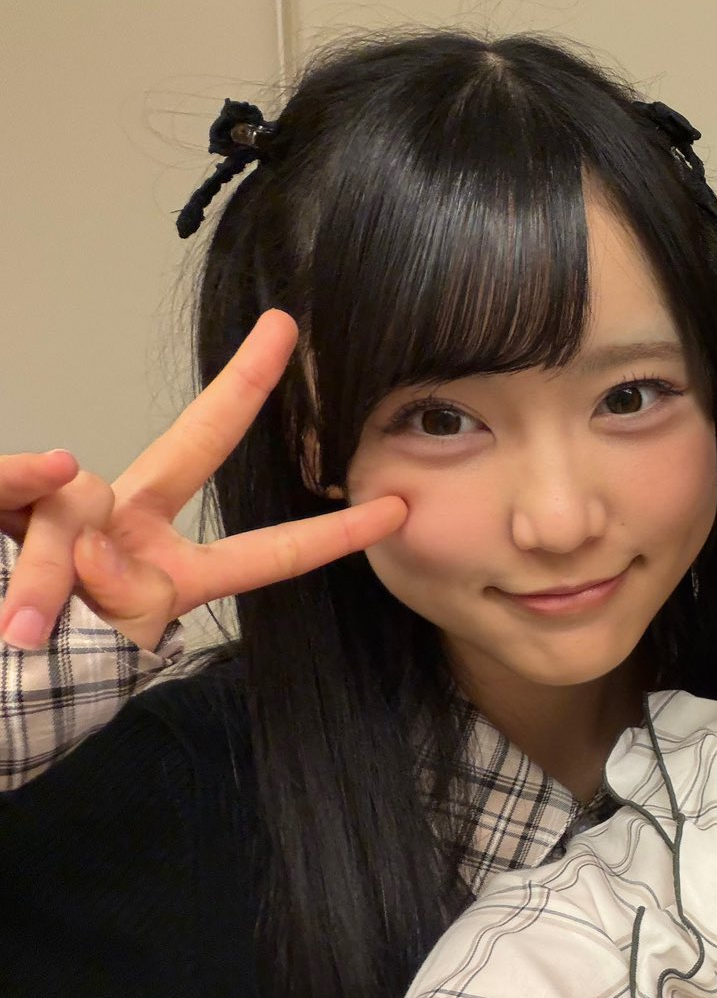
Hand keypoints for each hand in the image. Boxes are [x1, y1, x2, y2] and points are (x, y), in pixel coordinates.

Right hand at [0, 311, 406, 651]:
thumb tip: (95, 538)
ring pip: (64, 517)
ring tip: (21, 632)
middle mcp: (124, 523)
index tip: (395, 509)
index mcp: (168, 570)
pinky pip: (4, 484)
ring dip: (42, 580)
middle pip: (195, 445)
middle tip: (283, 331)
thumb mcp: (93, 643)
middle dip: (241, 388)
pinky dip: (4, 493)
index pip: (268, 553)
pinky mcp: (1, 495)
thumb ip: (109, 591)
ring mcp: (63, 508)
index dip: (331, 535)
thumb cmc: (37, 666)